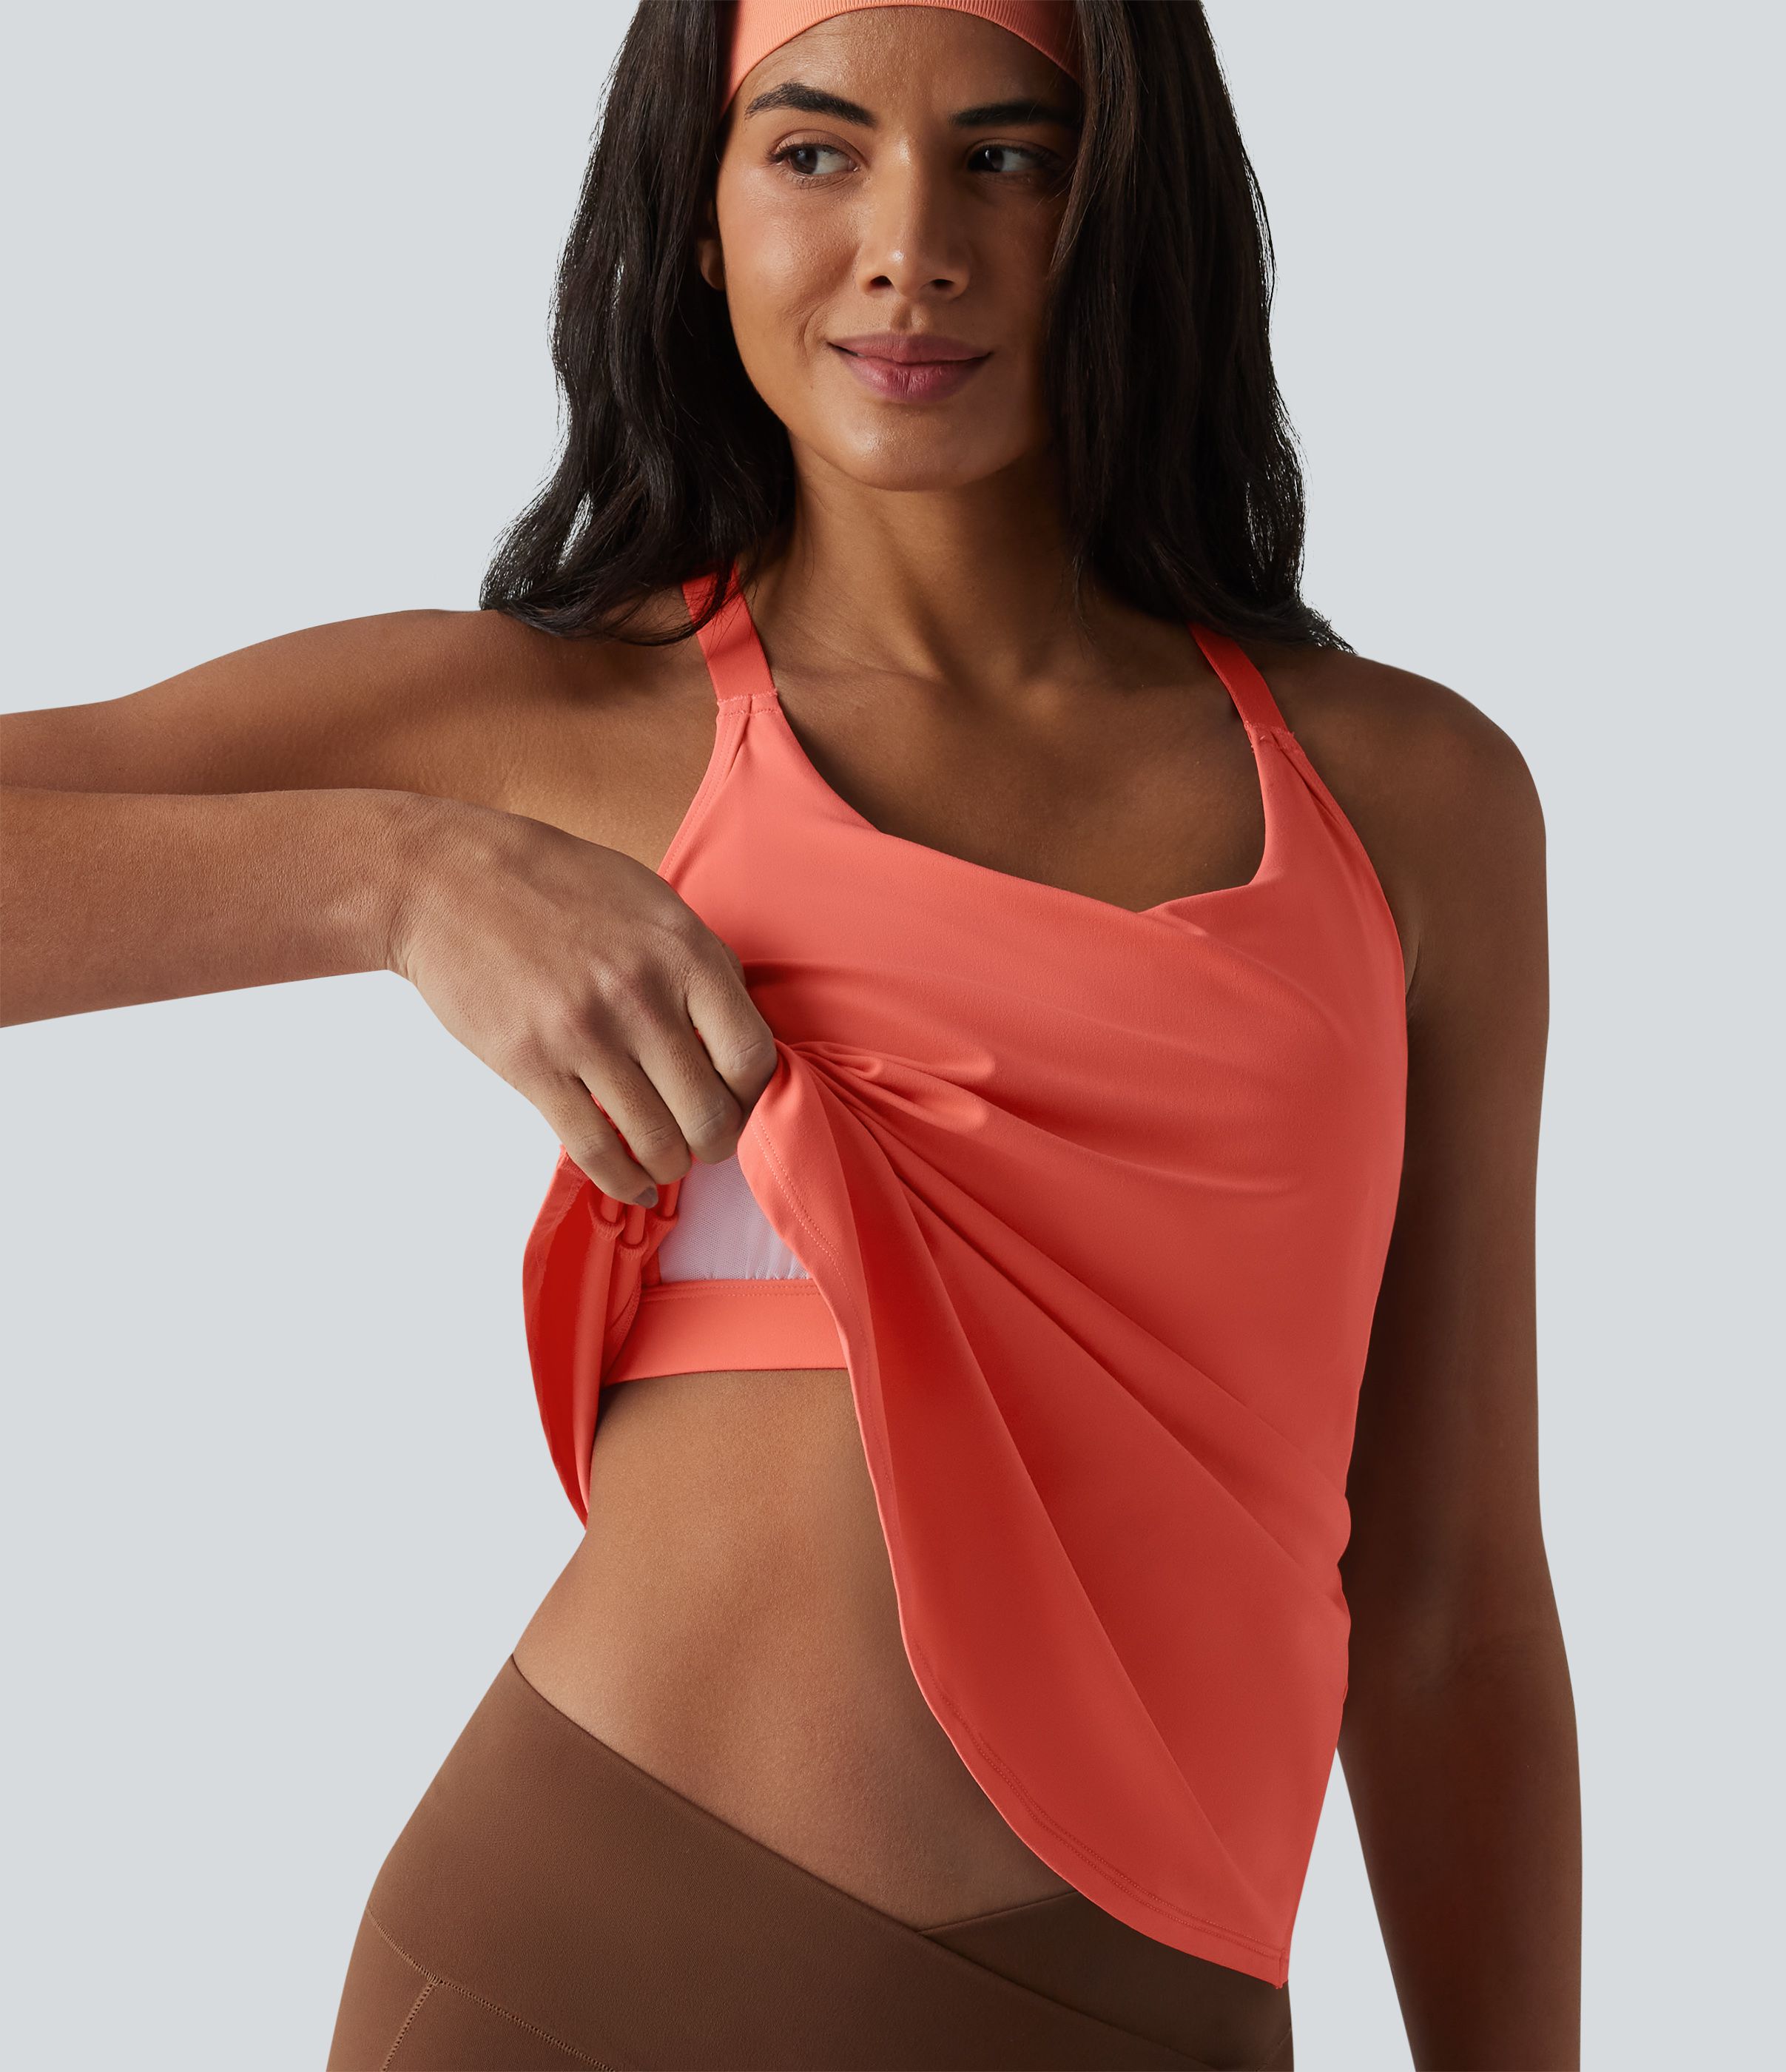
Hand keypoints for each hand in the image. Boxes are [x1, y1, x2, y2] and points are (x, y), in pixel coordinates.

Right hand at [387, 798, 778, 1203]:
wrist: (451, 880)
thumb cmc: (557, 885)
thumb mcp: (652, 902)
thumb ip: (700, 964)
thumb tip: (737, 1030)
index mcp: (683, 953)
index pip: (752, 1056)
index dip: (752, 1095)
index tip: (736, 1100)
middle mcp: (641, 997)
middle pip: (710, 1113)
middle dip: (715, 1142)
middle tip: (704, 1141)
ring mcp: (585, 1034)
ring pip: (657, 1141)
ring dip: (669, 1164)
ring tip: (665, 1157)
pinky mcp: (532, 1065)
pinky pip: (594, 1150)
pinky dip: (623, 1180)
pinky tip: (633, 1182)